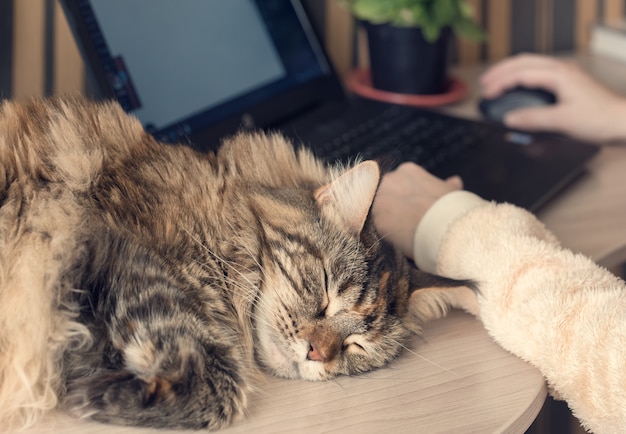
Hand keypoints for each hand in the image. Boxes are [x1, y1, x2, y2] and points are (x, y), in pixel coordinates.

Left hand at [372, 163, 461, 258]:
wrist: (448, 226)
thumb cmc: (452, 208)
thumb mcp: (451, 192)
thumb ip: (446, 186)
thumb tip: (454, 181)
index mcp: (407, 170)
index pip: (401, 183)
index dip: (409, 197)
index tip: (416, 208)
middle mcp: (389, 180)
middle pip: (386, 194)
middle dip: (395, 206)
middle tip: (408, 221)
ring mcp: (380, 199)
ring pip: (380, 211)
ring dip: (389, 220)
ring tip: (405, 232)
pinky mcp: (377, 220)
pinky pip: (378, 228)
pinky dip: (387, 234)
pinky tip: (400, 239)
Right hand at [480, 53, 625, 142]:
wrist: (623, 123)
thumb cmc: (601, 119)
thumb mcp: (563, 121)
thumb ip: (533, 119)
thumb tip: (510, 119)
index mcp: (558, 74)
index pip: (520, 74)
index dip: (500, 83)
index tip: (487, 94)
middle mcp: (561, 70)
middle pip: (523, 62)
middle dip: (501, 72)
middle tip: (484, 83)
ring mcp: (565, 76)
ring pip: (531, 65)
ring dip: (511, 72)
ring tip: (495, 82)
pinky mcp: (568, 84)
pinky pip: (539, 73)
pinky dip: (523, 77)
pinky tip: (518, 87)